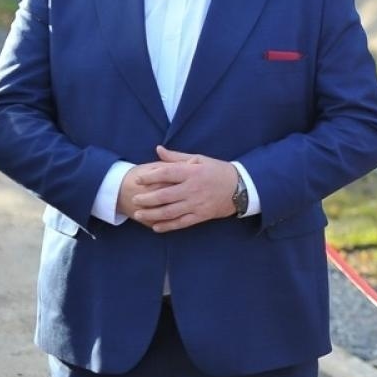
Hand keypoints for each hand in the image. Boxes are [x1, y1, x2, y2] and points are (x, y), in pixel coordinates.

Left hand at [124, 147, 238, 232]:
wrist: (241, 186)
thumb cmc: (217, 170)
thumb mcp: (199, 159)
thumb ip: (176, 157)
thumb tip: (158, 150)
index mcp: (192, 172)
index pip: (166, 173)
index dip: (150, 177)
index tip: (138, 179)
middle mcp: (193, 188)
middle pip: (164, 195)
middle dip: (147, 199)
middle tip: (135, 200)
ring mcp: (197, 203)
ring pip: (170, 211)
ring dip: (152, 214)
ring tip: (139, 214)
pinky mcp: (202, 215)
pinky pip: (181, 222)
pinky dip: (168, 226)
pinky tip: (156, 227)